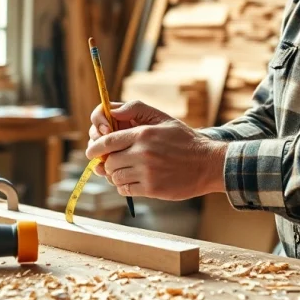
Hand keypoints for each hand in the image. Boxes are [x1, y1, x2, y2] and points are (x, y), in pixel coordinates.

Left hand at [85, 100, 227, 200]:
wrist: (208, 164)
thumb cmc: (184, 140)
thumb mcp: (162, 118)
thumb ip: (136, 110)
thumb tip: (112, 112)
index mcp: (143, 134)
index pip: (107, 141)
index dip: (95, 148)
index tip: (91, 153)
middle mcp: (143, 153)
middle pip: (108, 161)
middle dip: (107, 163)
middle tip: (113, 163)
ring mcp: (147, 172)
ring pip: (115, 177)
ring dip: (116, 176)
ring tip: (126, 172)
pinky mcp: (152, 189)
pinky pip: (125, 190)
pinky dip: (124, 187)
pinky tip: (134, 181)